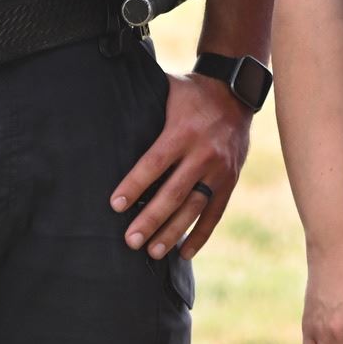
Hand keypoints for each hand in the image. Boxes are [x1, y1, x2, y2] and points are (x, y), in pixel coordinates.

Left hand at [108, 70, 250, 259]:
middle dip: (151, 219)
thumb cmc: (190, 93)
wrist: (236, 92)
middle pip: (174, 192)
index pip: (154, 163)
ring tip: (152, 252)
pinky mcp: (231, 180)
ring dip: (173, 232)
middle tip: (130, 241)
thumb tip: (106, 109)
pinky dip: (200, 235)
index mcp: (183, 131)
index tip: (115, 205)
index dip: (134, 185)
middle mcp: (204, 153)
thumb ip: (143, 103)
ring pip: (194, 208)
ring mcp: (220, 169)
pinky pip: (215, 213)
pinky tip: (184, 253)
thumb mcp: (167, 90)